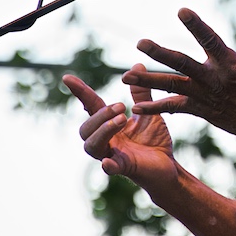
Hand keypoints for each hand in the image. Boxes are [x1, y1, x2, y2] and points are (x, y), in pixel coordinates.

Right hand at [63, 66, 176, 189]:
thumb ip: (140, 93)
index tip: (67, 78)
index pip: (90, 107)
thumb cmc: (153, 140)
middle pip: (85, 129)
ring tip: (122, 119)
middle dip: (100, 115)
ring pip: (92, 146)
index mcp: (109, 125)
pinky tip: (107, 161)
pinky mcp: (125, 168)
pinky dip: (107, 165)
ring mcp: (112, 155)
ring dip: (103, 130)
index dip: (80, 92)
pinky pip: (110, 168)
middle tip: (121, 106)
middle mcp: (106, 140)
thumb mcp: (147, 112)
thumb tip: (137, 66)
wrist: (168, 166)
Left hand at [125, 8, 235, 149]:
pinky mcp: (198, 109)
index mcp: (230, 65)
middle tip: (140, 42)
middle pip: (182, 63)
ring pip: (171, 85)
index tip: (181, 11)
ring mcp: (204, 96)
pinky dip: (155, 106)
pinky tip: (136, 105)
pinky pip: (173, 107)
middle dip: (160, 53)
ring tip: (125, 75)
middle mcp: (213, 80)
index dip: (196, 26)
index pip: (211, 40)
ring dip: (148, 79)